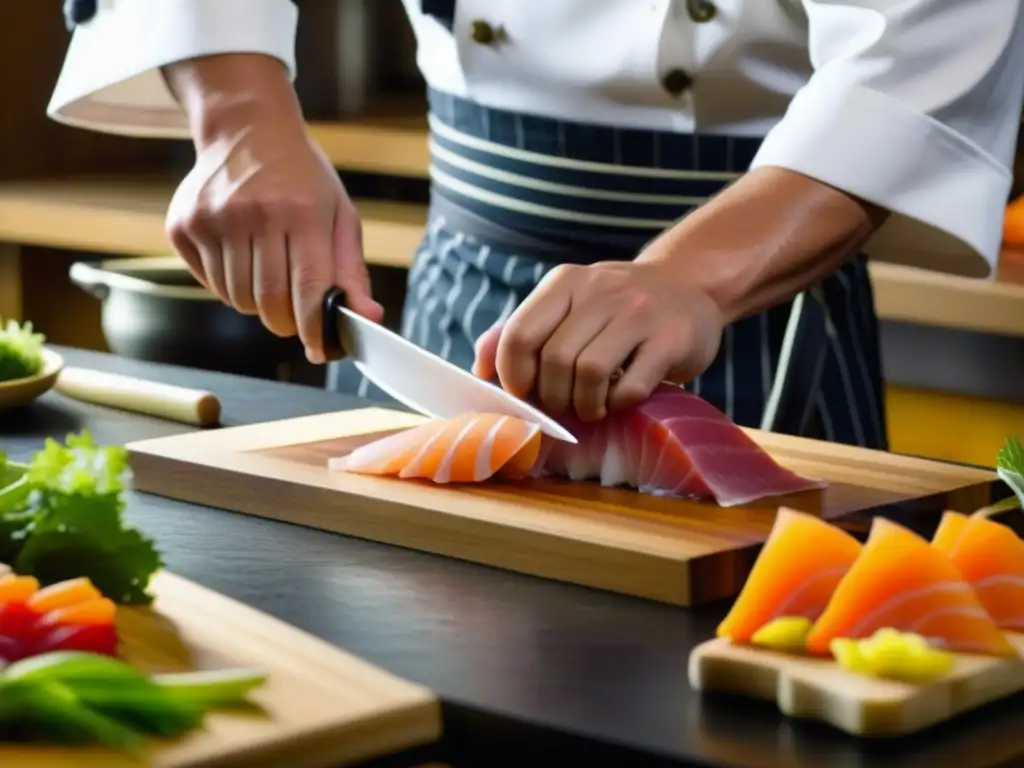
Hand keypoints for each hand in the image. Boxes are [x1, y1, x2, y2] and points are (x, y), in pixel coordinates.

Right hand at [165, 111, 382, 362]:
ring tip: (268, 275)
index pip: (308, 289)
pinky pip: (211, 283)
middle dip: (286, 321)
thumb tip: (367, 319)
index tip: (319, 349)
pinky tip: (241, 257)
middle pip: (270, 301)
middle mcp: (255, 213)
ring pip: (238, 298)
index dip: (314, 328)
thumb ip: (352, 271)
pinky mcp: (183, 224)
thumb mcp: (338, 216)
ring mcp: (214, 218)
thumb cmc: (302, 179)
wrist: (246, 129)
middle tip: (294, 314)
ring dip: (257, 303)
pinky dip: (230, 286)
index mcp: (302, 211)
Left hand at [472, 261, 723, 420]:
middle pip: (554, 360)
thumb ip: (523, 331)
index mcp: (566, 282)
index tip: (522, 394)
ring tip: (590, 408)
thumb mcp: (569, 304)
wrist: (690, 286)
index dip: (513, 375)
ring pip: (589, 374)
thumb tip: (479, 370)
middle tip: (563, 406)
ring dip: (584, 405)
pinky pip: (630, 387)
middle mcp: (601, 291)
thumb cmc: (616, 307)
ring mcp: (639, 313)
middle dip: (552, 397)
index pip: (520, 334)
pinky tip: (619, 400)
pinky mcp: (672, 338)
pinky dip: (617, 405)